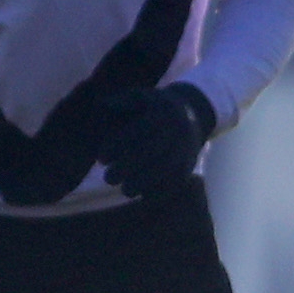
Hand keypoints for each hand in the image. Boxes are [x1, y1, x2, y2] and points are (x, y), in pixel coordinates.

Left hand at [98, 82, 216, 198]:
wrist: (191, 113)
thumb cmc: (152, 107)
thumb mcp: (138, 97)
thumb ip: (119, 102)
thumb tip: (102, 108)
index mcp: (162, 111)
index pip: (137, 131)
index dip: (117, 146)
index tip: (101, 159)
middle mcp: (177, 129)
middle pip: (152, 152)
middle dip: (127, 168)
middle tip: (108, 178)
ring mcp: (186, 148)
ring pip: (166, 169)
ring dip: (143, 183)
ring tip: (125, 189)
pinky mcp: (190, 165)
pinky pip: (176, 181)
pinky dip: (159, 192)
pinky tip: (142, 196)